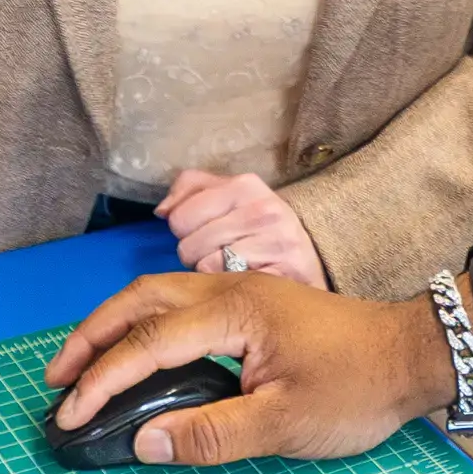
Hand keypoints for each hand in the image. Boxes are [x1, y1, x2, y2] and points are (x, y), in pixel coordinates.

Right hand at [40, 269, 452, 469]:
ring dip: (115, 326)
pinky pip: (181, 302)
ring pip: (158, 294)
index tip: (71, 415)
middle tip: (56, 380)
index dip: (102, 380)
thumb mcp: (284, 424)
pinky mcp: (254, 303)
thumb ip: (210, 434)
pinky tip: (139, 351)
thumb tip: (143, 443)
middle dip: (91, 338)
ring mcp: (242, 289)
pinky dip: (145, 323)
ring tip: (83, 365)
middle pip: (139, 300)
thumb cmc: (358, 387)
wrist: (414, 355)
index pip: (147, 343)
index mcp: (234, 311)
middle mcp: (231, 287)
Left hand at [150, 167, 325, 288]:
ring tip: (230, 267)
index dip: (183, 230)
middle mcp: (263, 210)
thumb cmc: (260, 228)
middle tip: (216, 254)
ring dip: (211, 274)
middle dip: (195, 255)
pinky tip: (242, 281)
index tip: (202, 232)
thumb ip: (191, 190)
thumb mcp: (231, 196)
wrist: (311, 260)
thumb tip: (161, 211)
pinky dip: (230, 289)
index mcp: (245, 185)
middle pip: (188, 246)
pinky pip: (230, 287)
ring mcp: (276, 243)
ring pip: (206, 268)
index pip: (180, 216)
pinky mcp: (283, 275)